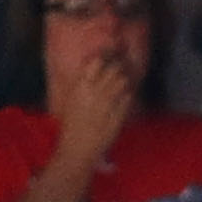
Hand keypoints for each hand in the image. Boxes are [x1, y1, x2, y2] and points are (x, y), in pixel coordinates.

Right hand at [54, 48, 137, 171]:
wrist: (78, 149)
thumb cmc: (71, 125)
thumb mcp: (72, 99)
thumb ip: (83, 83)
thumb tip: (94, 68)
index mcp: (80, 86)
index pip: (97, 60)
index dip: (107, 54)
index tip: (111, 52)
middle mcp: (94, 91)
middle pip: (114, 68)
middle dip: (120, 64)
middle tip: (122, 65)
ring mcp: (107, 103)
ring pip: (123, 80)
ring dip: (126, 78)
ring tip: (125, 79)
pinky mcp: (118, 115)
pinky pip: (128, 97)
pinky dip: (129, 93)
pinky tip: (127, 94)